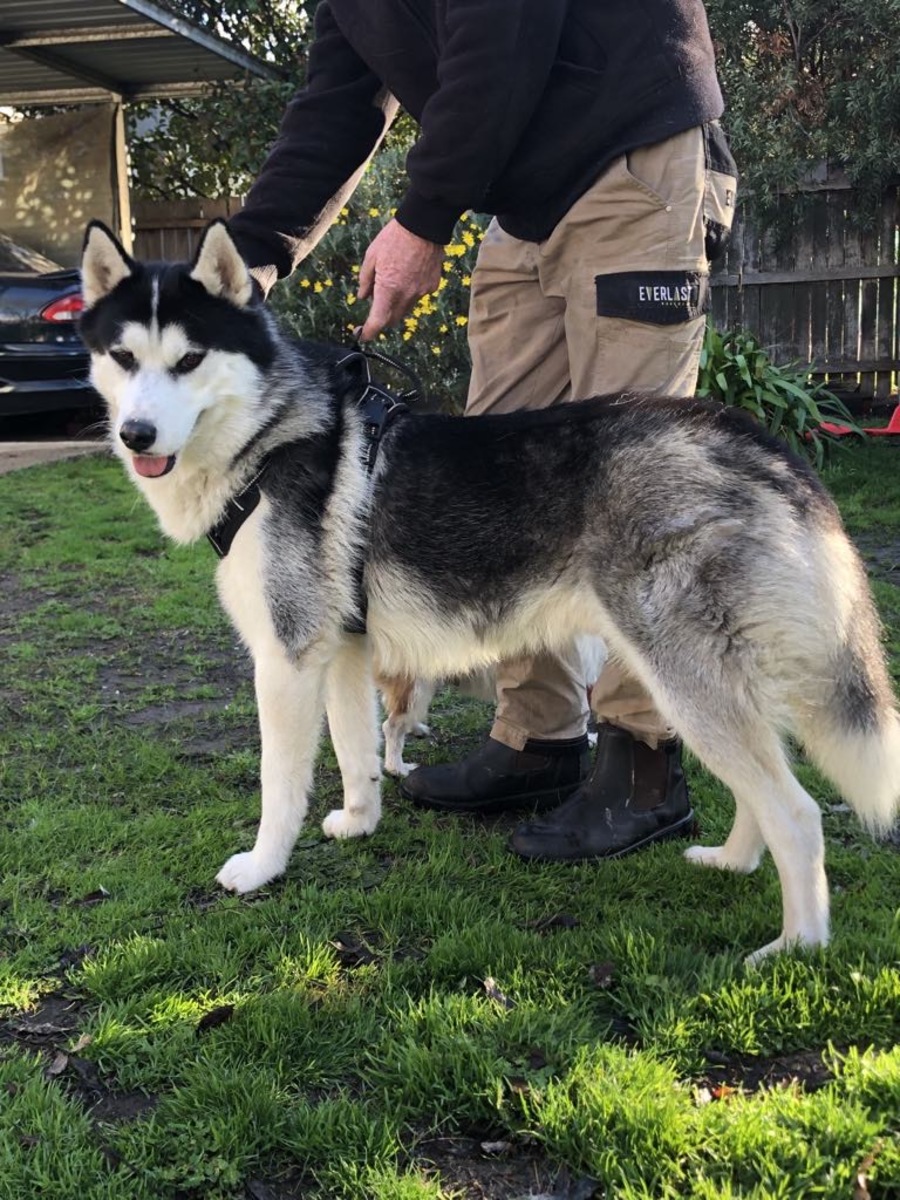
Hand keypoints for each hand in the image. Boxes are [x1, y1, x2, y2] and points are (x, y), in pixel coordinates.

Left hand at [357, 219, 444, 340]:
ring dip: (396, 304)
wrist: (424, 225)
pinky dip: (411, 292)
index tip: (363, 335)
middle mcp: (406, 295)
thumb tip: (362, 297)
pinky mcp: (432, 286)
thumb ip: (366, 280)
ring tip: (393, 282)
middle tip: (375, 304)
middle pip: (392, 319)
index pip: (378, 321)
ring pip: (406, 309)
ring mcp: (421, 292)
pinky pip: (418, 296)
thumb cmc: (394, 237)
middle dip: (382, 318)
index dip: (369, 332)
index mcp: (388, 289)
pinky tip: (409, 274)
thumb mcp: (372, 256)